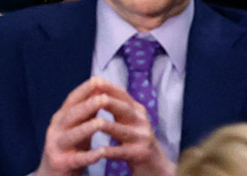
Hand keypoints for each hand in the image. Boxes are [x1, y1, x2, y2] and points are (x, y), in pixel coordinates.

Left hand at [37, 78, 175, 175]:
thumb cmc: (137, 142)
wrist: (155, 165)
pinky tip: (99, 151)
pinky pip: (122, 151)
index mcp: (137, 111)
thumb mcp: (131, 122)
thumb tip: (99, 92)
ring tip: (92, 124)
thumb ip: (119, 109)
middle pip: (123, 108)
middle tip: (91, 97)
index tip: (92, 81)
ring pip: (121, 129)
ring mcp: (142, 137)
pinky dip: (110, 151)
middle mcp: (141, 121)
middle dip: (107, 102)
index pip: (122, 94)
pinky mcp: (140, 154)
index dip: (108, 87)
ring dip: (107, 126)